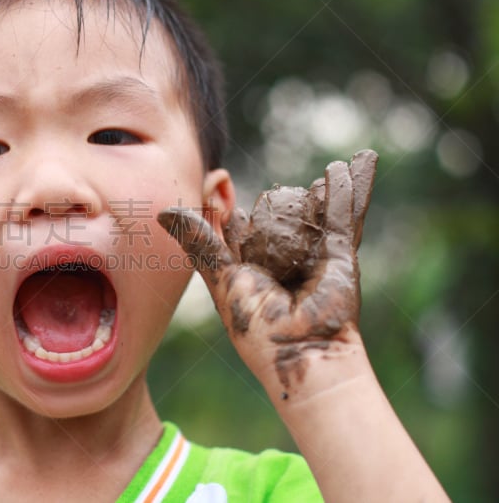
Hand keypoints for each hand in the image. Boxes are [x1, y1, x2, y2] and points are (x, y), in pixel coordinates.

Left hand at [158, 150, 377, 395]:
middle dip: (279, 200)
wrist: (302, 354)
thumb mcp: (221, 279)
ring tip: (334, 166)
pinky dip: (351, 191)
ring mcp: (311, 257)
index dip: (224, 205)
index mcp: (245, 266)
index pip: (235, 227)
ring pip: (317, 214)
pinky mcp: (340, 256)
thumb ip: (200, 242)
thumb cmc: (256, 326)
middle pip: (278, 218)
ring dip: (327, 189)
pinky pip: (344, 216)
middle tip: (276, 185)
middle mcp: (279, 260)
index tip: (218, 179)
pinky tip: (355, 164)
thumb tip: (163, 213)